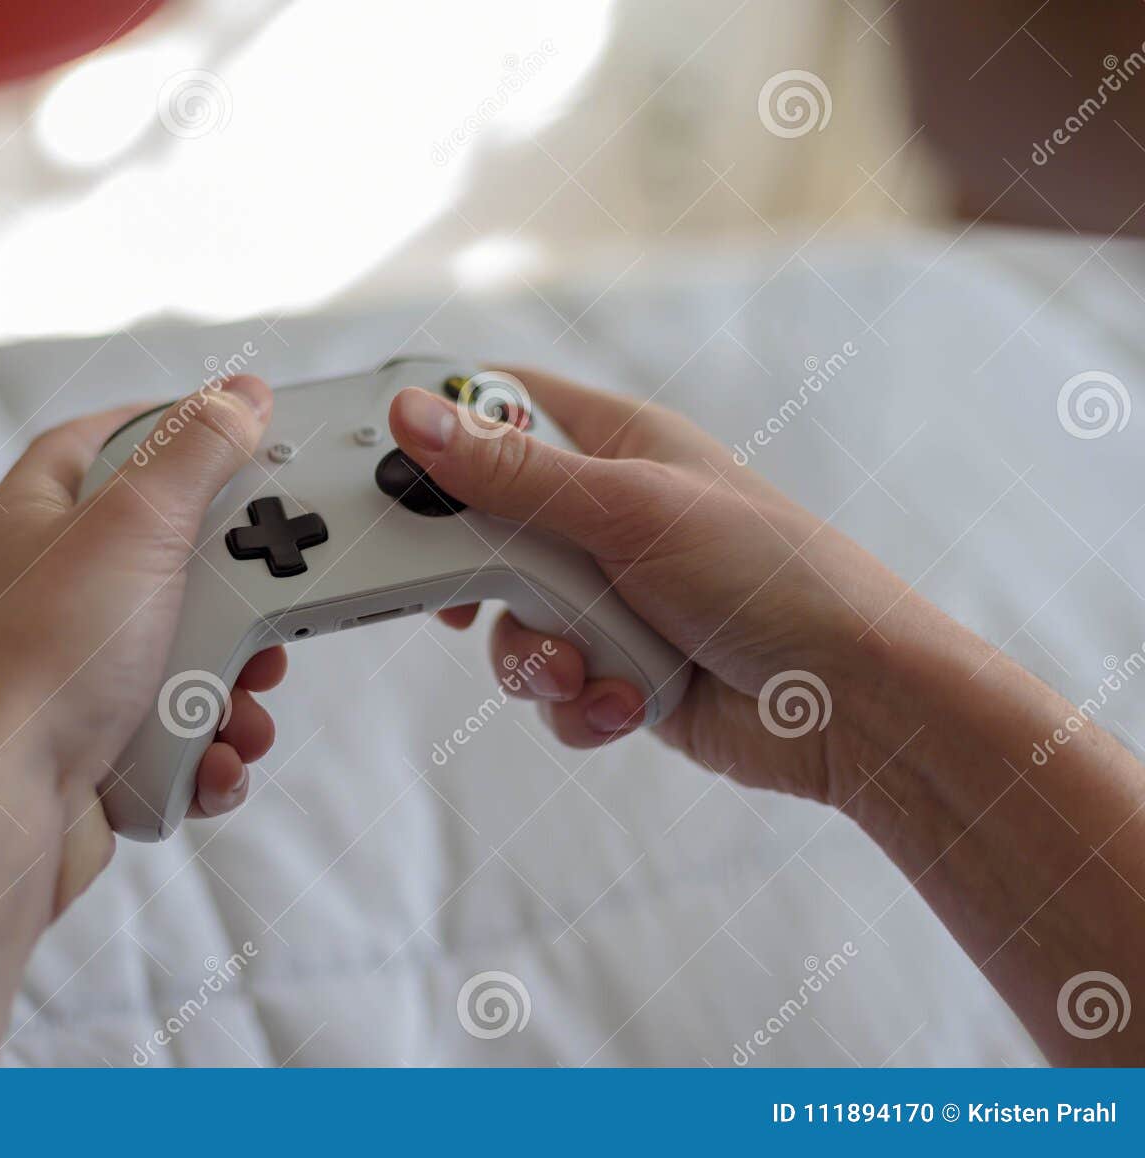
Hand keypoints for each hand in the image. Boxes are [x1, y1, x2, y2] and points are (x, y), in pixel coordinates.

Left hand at [0, 375, 283, 905]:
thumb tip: (240, 396)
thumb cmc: (37, 663)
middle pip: (167, 559)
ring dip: (234, 682)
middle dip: (233, 591)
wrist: (0, 809)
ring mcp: (72, 672)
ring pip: (184, 655)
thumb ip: (196, 452)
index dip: (166, 428)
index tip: (232, 433)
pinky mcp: (98, 744)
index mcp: (33, 520)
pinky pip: (179, 731)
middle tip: (268, 598)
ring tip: (244, 700)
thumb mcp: (134, 526)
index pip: (99, 442)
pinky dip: (210, 746)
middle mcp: (47, 592)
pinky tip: (215, 755)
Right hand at [387, 367, 924, 805]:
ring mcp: (609, 596)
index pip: (502, 406)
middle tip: (463, 603)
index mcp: (614, 446)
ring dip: (539, 657)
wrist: (851, 702)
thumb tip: (412, 418)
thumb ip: (512, 475)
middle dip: (481, 582)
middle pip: (484, 529)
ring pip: (509, 622)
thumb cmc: (766, 574)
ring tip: (589, 666)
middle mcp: (604, 517)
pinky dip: (582, 702)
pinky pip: (553, 686)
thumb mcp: (627, 510)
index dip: (443, 431)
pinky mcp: (617, 667)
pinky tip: (631, 703)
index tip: (393, 473)